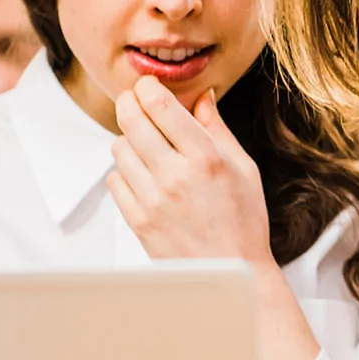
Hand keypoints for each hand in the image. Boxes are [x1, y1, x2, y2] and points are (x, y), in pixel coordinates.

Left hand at [107, 77, 272, 267]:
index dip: (148, 87)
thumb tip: (202, 96)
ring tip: (145, 147)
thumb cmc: (243, 222)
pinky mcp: (138, 221)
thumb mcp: (244, 168)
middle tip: (133, 102)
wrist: (232, 273)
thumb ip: (218, 129)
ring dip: (128, 140)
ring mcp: (153, 200)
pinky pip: (114, 180)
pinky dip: (124, 172)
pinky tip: (142, 176)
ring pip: (119, 148)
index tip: (147, 86)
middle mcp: (176, 176)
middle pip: (132, 121)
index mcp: (206, 158)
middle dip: (129, 103)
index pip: (162, 106)